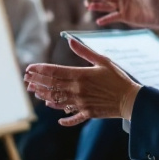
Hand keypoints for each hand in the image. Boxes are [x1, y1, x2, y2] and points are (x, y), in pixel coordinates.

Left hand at [23, 38, 141, 125]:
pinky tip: (58, 119)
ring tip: (35, 92)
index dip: (40, 70)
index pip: (54, 72)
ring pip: (57, 101)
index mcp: (80, 75)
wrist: (132, 99)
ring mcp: (81, 103)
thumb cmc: (118, 77)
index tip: (29, 68)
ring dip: (44, 96)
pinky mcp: (88, 113)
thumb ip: (84, 51)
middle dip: (37, 82)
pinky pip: (73, 117)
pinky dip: (65, 119)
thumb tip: (70, 40)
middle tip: (27, 80)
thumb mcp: (103, 60)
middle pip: (52, 86)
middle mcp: (77, 90)